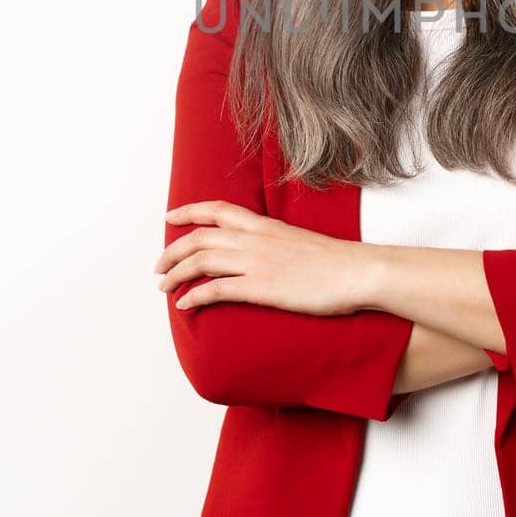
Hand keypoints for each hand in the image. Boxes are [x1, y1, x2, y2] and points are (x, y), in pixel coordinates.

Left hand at [156, 200, 377, 314]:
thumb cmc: (335, 262)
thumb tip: (259, 252)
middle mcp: (255, 239)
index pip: (217, 210)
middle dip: (172, 251)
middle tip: (159, 267)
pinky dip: (194, 296)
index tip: (170, 216)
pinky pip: (216, 290)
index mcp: (264, 225)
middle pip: (199, 237)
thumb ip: (274, 242)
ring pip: (200, 261)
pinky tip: (185, 306)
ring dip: (176, 274)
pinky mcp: (260, 288)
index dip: (189, 212)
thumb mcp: (299, 241)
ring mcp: (256, 263)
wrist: (357, 272)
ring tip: (164, 287)